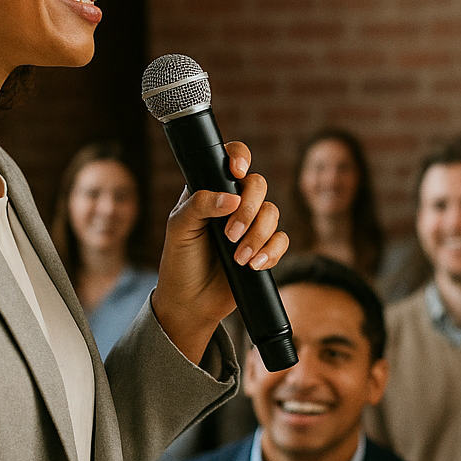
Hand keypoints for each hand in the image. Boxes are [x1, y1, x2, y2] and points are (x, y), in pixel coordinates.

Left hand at [152, 141, 287, 358]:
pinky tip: (252, 265)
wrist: (190, 302)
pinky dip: (271, 252)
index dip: (239, 158)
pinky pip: (281, 240)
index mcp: (211, 189)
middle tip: (229, 235)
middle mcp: (234, 203)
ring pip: (272, 213)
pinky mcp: (264, 248)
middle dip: (249, 210)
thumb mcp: (179, 228)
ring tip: (238, 257)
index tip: (236, 173)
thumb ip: (200, 205)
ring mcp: (251, 225)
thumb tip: (231, 198)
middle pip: (258, 185)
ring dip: (257, 235)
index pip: (231, 159)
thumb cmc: (179, 261)